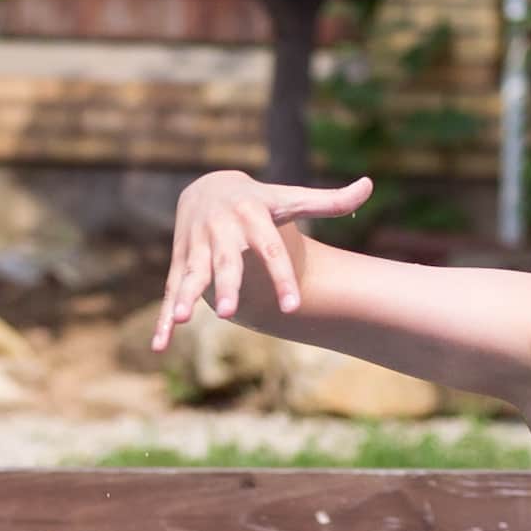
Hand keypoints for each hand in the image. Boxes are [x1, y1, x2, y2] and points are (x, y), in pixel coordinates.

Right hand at [153, 169, 377, 349]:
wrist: (207, 186)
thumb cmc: (259, 201)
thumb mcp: (289, 197)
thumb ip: (328, 201)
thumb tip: (369, 185)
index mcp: (252, 216)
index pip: (270, 248)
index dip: (281, 277)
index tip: (293, 306)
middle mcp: (222, 230)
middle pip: (226, 261)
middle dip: (227, 286)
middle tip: (231, 313)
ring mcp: (197, 246)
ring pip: (192, 274)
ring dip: (185, 296)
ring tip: (183, 320)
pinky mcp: (180, 262)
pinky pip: (172, 291)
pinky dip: (165, 318)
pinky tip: (161, 345)